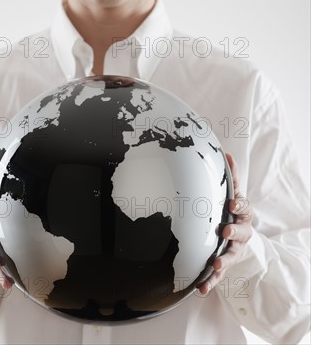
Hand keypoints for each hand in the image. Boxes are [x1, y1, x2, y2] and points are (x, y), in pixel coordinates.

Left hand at [197, 152, 252, 295]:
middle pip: (240, 233)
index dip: (238, 205)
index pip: (242, 207)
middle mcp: (241, 233)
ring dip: (222, 261)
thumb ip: (230, 176)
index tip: (231, 203)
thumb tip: (226, 153)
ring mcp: (233, 250)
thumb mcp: (232, 193)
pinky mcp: (224, 264)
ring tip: (214, 265)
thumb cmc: (231, 210)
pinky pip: (217, 276)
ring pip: (230, 257)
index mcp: (242, 213)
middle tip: (224, 231)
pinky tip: (200, 290)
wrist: (238, 234)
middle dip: (233, 232)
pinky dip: (209, 282)